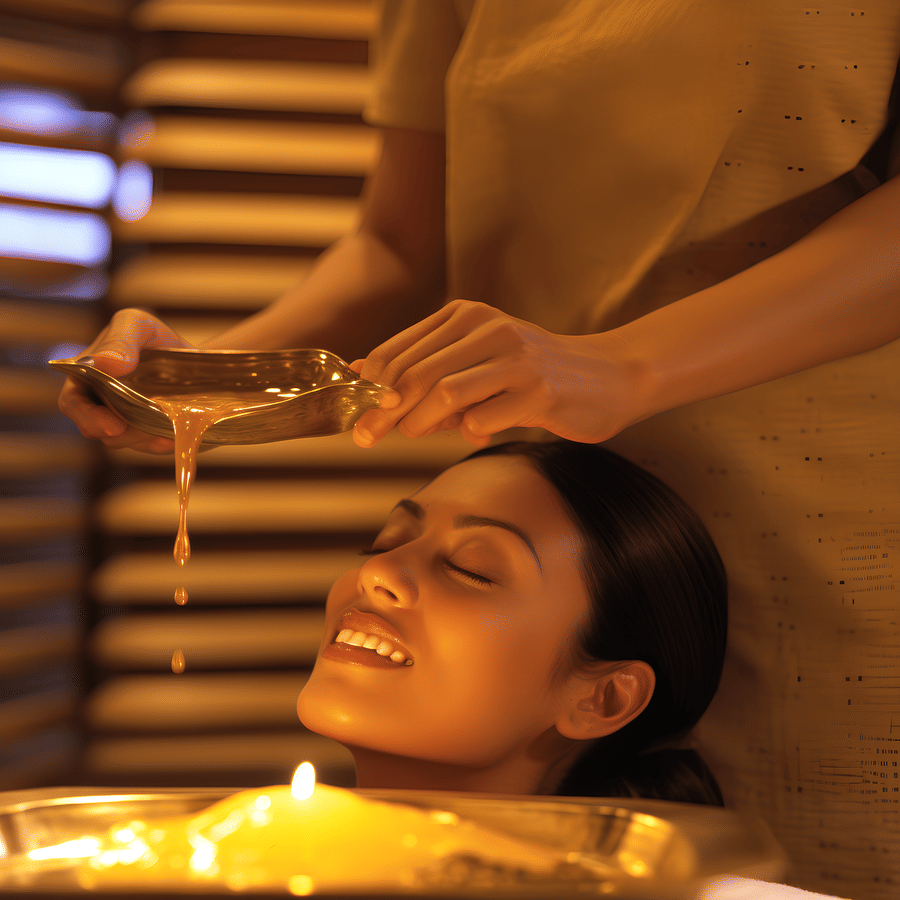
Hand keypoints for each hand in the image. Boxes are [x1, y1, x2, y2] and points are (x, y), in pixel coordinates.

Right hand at [57, 308, 193, 453]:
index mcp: (86, 378)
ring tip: (168, 424)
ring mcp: (125, 423)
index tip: (112, 426)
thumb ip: (121, 340)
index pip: (73, 404)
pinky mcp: (149, 435)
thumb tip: (106, 364)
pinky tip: (176, 435)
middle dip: (122, 433)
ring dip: (146, 436)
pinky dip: (164, 442)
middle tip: (146, 428)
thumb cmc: (153, 337)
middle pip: (100, 431)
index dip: (88, 417)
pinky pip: (152, 446)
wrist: (192, 358)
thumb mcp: (137, 325)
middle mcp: (100, 405)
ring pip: (127, 441)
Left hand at [350, 300, 641, 447]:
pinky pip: (483, 419)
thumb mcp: (475, 357)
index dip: (369, 388)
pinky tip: (476, 433)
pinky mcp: (537, 391)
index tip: (355, 419)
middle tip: (365, 438)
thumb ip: (425, 365)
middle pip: (415, 374)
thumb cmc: (531, 373)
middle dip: (383, 411)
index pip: (400, 352)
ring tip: (414, 436)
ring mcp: (515, 358)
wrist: (608, 376)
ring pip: (444, 393)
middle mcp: (487, 329)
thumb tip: (359, 373)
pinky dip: (469, 433)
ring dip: (418, 423)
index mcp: (465, 316)